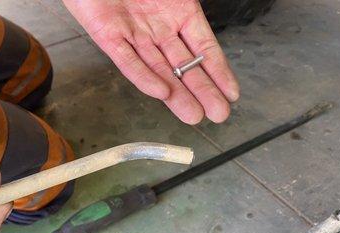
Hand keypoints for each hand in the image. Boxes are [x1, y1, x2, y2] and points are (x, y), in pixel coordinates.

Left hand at [63, 0, 238, 123]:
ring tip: (193, 115)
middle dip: (202, 90)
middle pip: (183, 65)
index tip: (231, 94)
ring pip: (159, 69)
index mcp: (178, 12)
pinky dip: (143, 76)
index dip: (218, 71)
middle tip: (218, 114)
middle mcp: (158, 28)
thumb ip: (187, 8)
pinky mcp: (108, 37)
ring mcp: (134, 34)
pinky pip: (127, 60)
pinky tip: (161, 93)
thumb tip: (209, 36)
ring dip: (176, 94)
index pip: (203, 47)